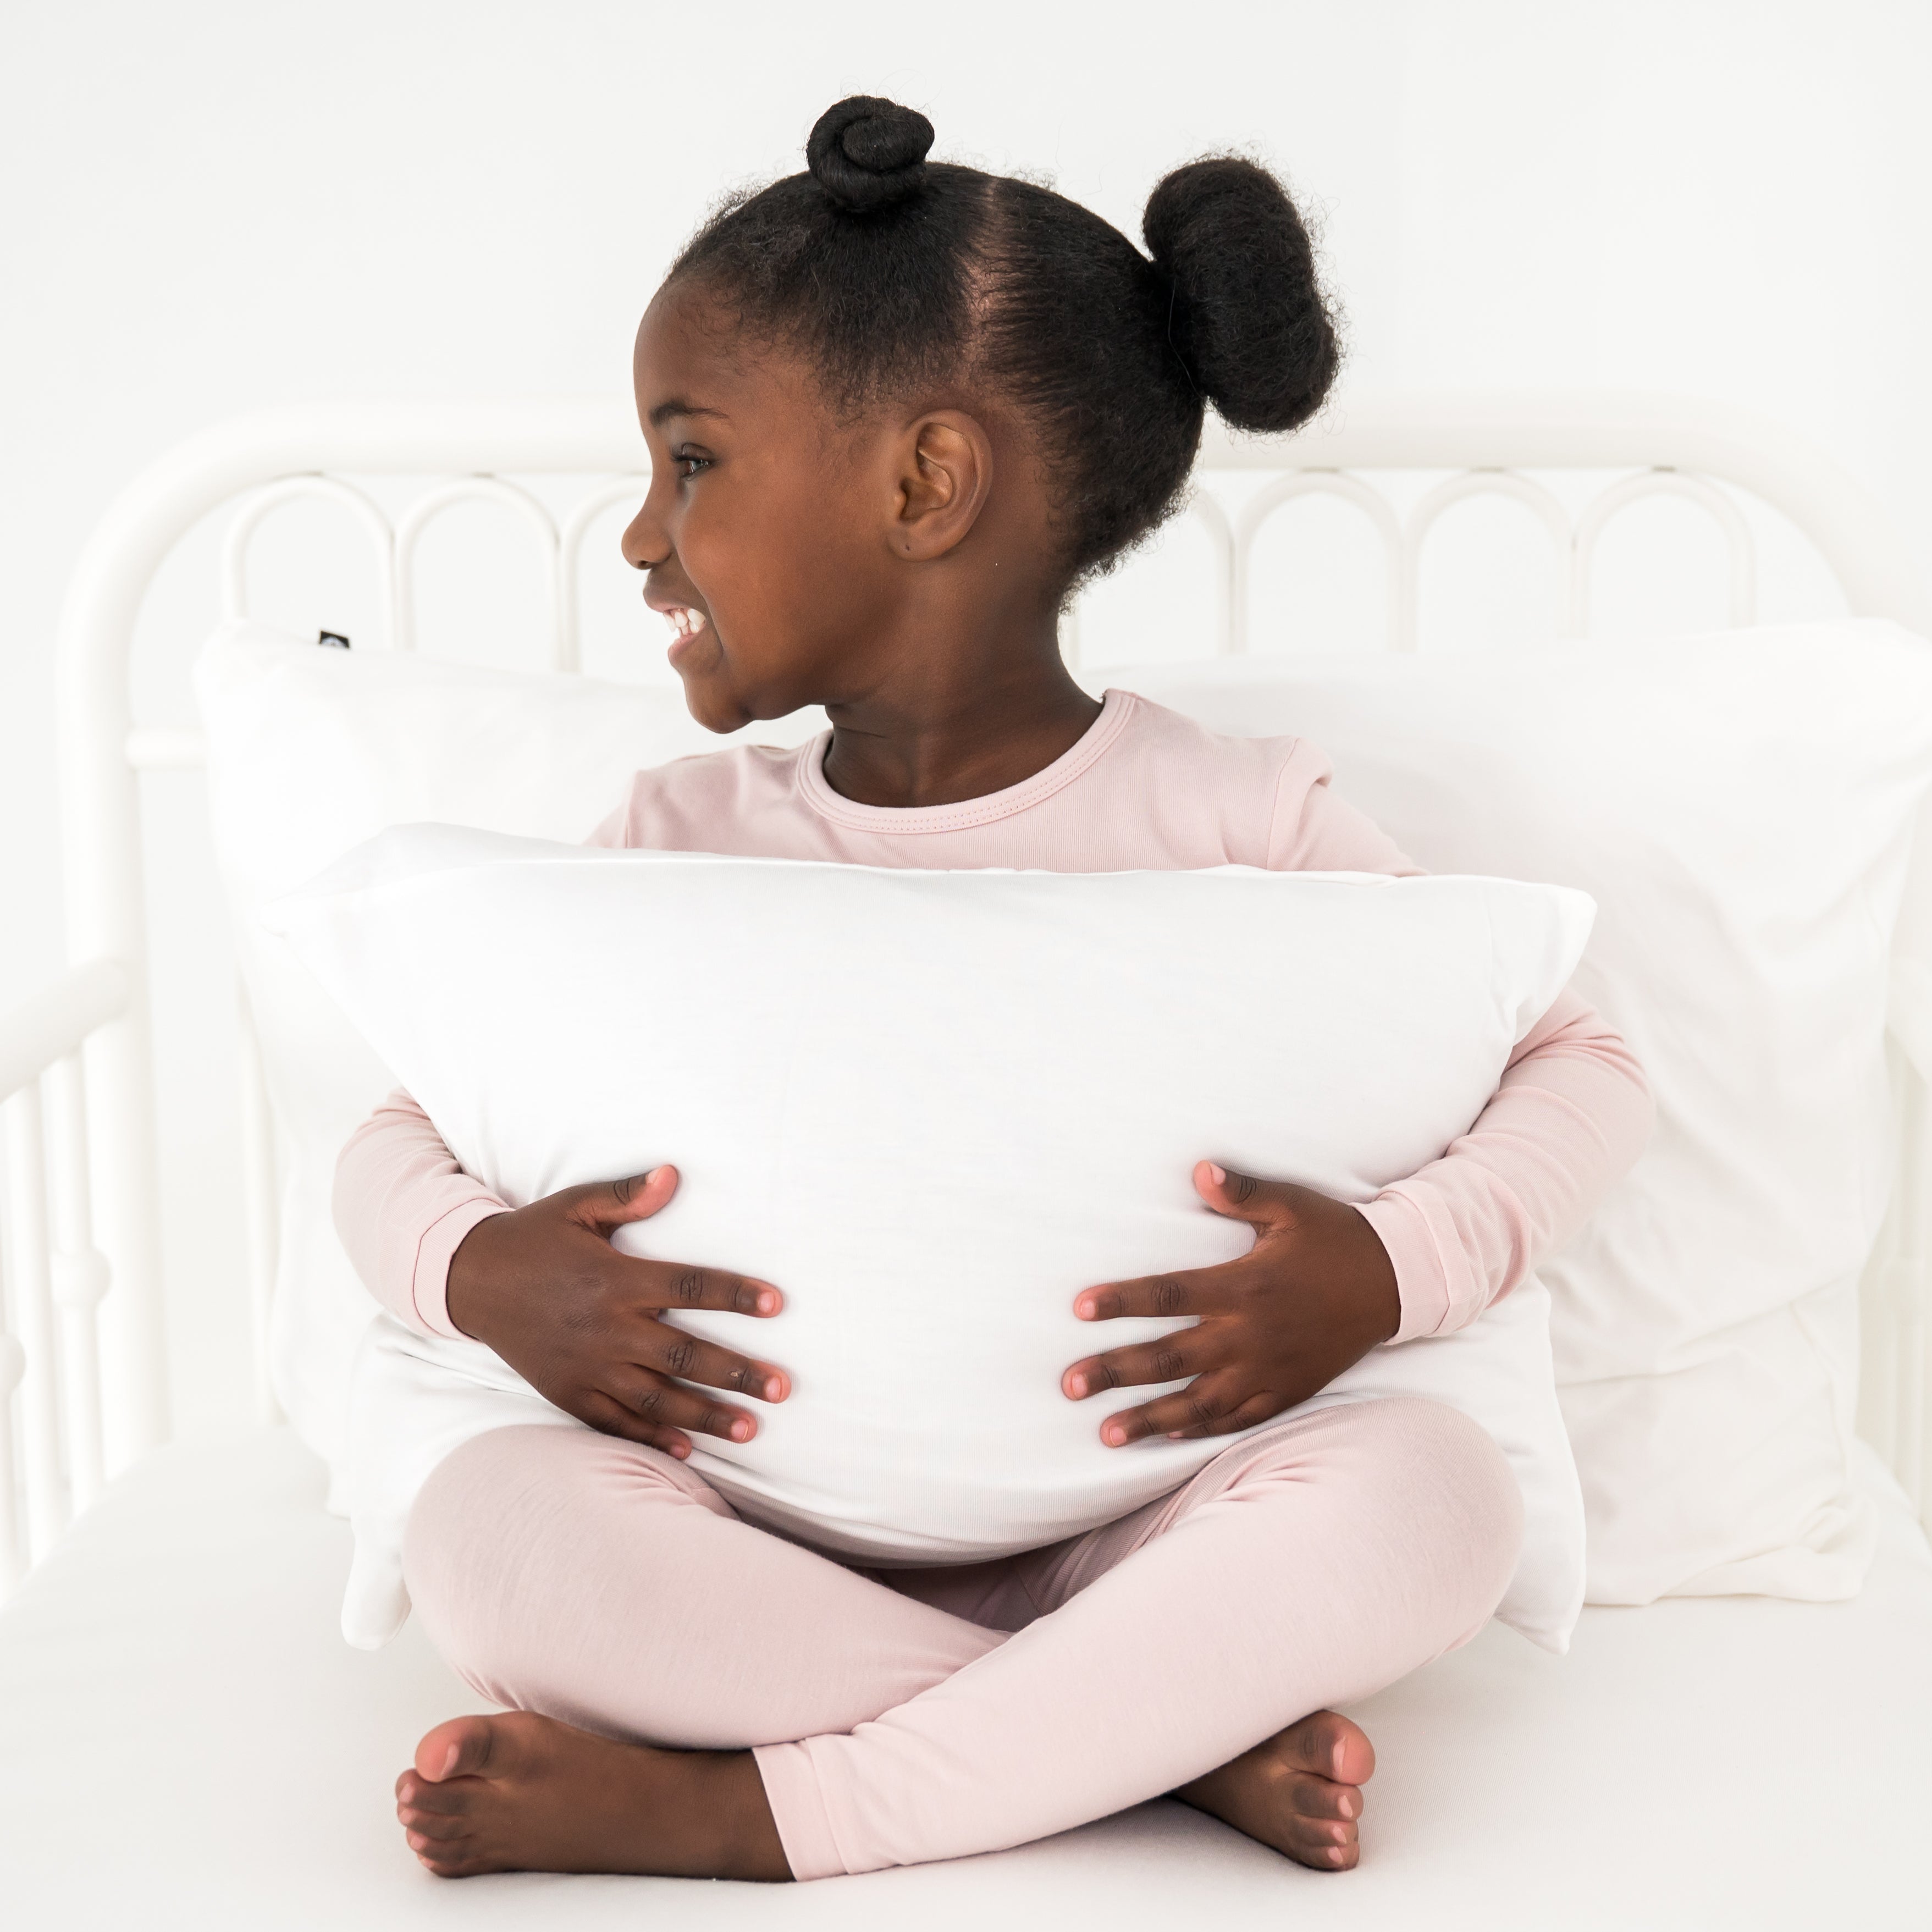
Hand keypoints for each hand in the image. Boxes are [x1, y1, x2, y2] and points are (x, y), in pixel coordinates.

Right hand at [445, 1166, 787, 1459]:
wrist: (468, 1279)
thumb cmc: (533, 1237)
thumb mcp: (576, 1206)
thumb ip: (628, 1197)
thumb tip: (674, 1175)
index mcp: (615, 1279)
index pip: (688, 1287)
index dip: (734, 1295)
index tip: (776, 1304)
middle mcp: (606, 1327)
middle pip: (684, 1354)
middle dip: (737, 1373)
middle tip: (781, 1388)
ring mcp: (587, 1366)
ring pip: (657, 1397)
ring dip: (706, 1415)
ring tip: (750, 1428)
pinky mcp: (567, 1391)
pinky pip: (614, 1422)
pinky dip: (650, 1436)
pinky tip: (685, 1451)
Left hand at [1061, 1162, 1399, 1446]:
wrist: (1399, 1281)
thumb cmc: (1337, 1236)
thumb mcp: (1292, 1205)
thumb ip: (1242, 1191)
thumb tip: (1199, 1169)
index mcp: (1245, 1285)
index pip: (1169, 1294)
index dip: (1123, 1301)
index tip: (1080, 1308)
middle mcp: (1250, 1333)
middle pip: (1169, 1357)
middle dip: (1116, 1371)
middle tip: (1070, 1384)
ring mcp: (1269, 1368)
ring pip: (1198, 1400)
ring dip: (1150, 1417)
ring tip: (1106, 1433)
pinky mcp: (1288, 1389)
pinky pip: (1240, 1416)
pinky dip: (1204, 1428)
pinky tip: (1171, 1436)